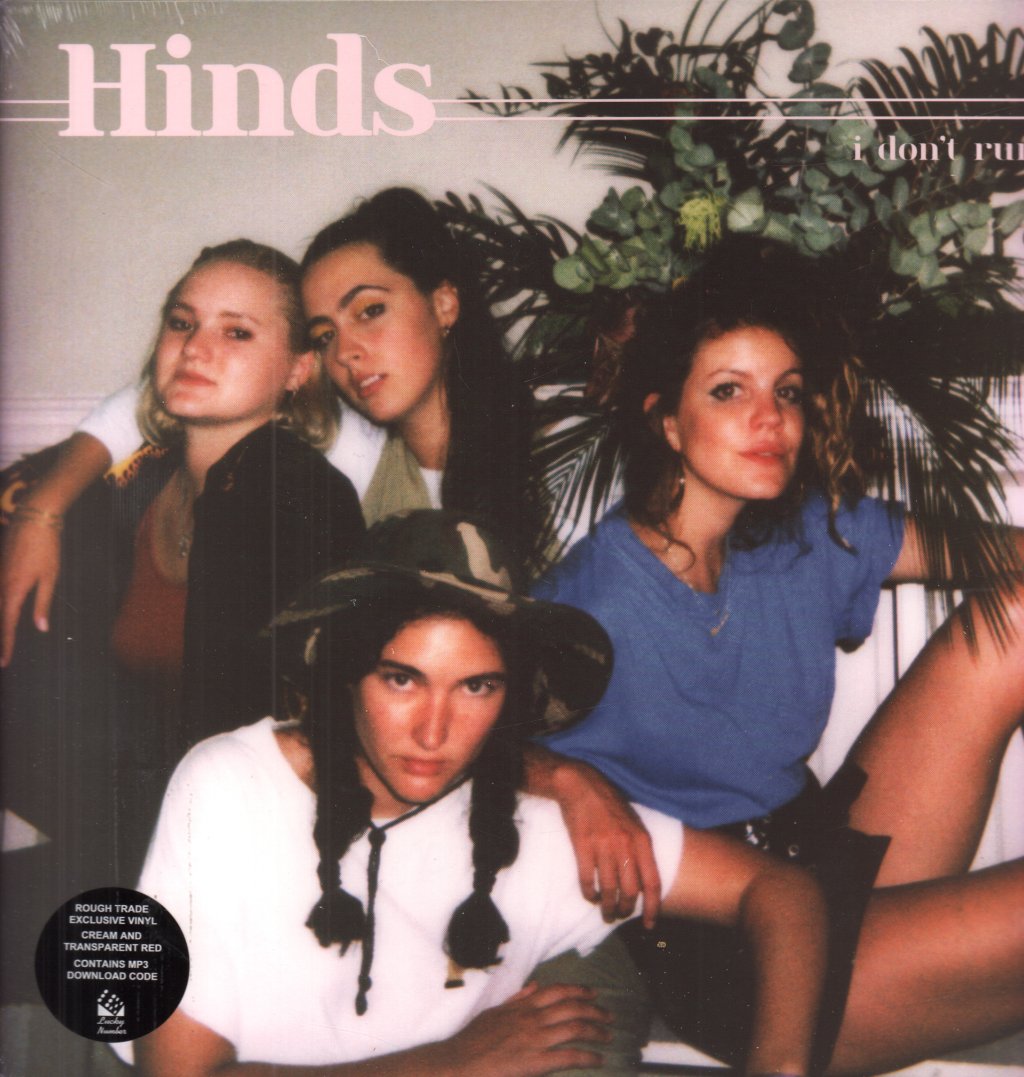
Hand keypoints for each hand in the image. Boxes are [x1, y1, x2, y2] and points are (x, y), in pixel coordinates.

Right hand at [1, 515, 60, 666]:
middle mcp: (0, 585)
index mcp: (13, 590)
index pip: (8, 624)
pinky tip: (3, 613)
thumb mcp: (50, 577)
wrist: (33, 519)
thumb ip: (42, 603)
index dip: (7, 644)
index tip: (5, 661)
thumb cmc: (46, 548)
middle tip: (3, 659)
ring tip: (3, 641)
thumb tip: (40, 628)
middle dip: (1, 639)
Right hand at [444, 982, 610, 1075]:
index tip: (593, 993)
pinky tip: (598, 1059)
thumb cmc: (472, 1040)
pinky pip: (568, 1056)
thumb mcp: (493, 1012)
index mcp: (522, 1006)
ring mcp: (535, 1039)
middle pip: (571, 1007)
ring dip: (595, 1030)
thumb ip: (516, 1000)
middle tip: (608, 1015)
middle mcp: (532, 1018)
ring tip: (608, 1034)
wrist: (459, 1063)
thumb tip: (534, 986)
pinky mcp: (536, 1062)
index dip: (578, 990)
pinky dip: (587, 1057)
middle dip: (594, 1009)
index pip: (556, 991)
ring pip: (574, 1028)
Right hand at [554, 757, 660, 926]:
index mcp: (642, 840)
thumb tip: (644, 880)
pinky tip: (591, 896)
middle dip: (626, 910)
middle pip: (630, 891)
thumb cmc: (610, 804)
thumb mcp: (634, 822)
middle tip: (620, 916)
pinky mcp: (582, 845)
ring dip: (607, 907)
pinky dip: (589, 893)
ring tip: (606, 914)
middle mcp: (625, 845)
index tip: (650, 925)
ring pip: (609, 889)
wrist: (581, 784)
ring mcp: (603, 846)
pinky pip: (587, 879)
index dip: (653, 908)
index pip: (652, 883)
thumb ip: (641, 848)